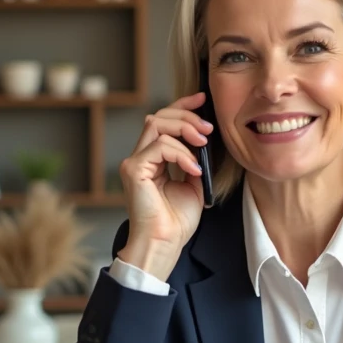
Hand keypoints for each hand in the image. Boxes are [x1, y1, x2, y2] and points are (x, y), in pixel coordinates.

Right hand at [118, 92, 213, 280]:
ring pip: (157, 124)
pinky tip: (193, 169)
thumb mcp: (194, 183)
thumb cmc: (177, 221)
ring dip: (185, 130)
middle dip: (187, 115)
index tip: (202, 99)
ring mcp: (134, 162)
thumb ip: (195, 160)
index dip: (182, 106)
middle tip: (208, 128)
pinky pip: (160, 146)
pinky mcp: (133, 169)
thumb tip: (205, 139)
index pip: (164, 122)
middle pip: (159, 116)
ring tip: (203, 145)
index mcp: (154, 159)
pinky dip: (182, 154)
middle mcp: (141, 157)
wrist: (165, 243)